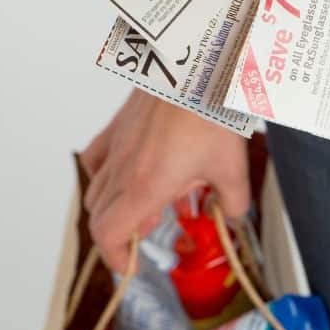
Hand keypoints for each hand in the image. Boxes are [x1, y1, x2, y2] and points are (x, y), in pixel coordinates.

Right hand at [81, 91, 249, 272]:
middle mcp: (122, 169)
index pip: (108, 234)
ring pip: (96, 189)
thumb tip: (231, 217)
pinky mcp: (116, 126)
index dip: (115, 258)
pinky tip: (127, 172)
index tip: (132, 266)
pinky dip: (103, 174)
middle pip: (100, 217)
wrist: (194, 63)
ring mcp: (116, 145)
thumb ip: (232, 201)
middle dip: (119, 236)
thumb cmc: (209, 110)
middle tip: (146, 237)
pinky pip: (96, 158)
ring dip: (115, 207)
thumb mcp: (232, 166)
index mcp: (146, 186)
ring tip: (146, 205)